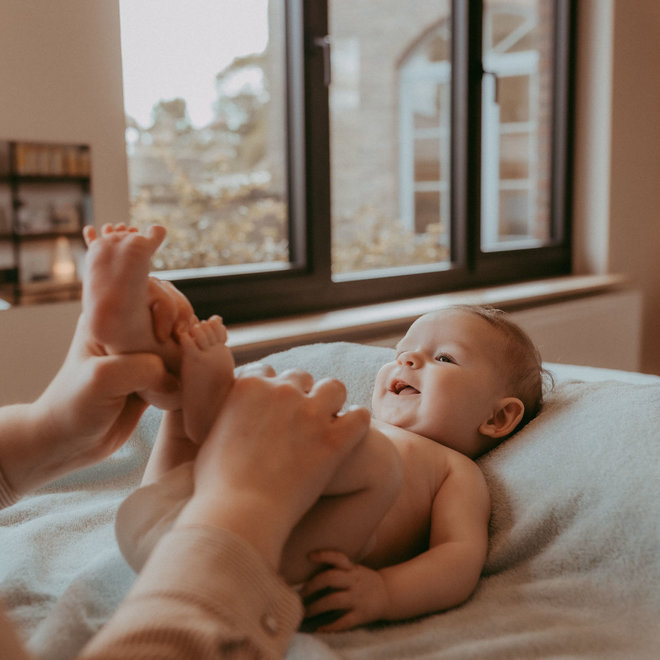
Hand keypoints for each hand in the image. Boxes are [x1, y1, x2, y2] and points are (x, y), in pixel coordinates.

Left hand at [14, 314, 177, 492]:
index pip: (153, 292)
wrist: (67, 443)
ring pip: (181, 339)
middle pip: (174, 311)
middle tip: (181, 349)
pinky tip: (184, 383)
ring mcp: (142, 353)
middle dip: (184, 328)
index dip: (168, 307)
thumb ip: (144, 368)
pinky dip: (189, 371)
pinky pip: (182, 365)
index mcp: (110, 318)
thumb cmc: (74, 407)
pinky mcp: (154, 376)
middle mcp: (128, 330)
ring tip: (183, 369)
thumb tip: (174, 378)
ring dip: (189, 351)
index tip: (166, 334)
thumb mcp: (105, 379)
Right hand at [176, 371, 370, 569]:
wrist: (238, 513)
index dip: (271, 390)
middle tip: (300, 421)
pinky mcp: (333, 439)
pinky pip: (359, 417)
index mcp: (248, 386)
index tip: (274, 408)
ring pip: (334, 388)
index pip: (267, 372)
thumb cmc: (216, 485)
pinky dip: (356, 423)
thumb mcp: (210, 437)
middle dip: (301, 395)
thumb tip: (232, 417)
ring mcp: (310, 413)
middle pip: (300, 377)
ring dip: (332, 402)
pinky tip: (349, 437)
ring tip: (329, 422)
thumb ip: (226, 416)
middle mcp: (281, 391)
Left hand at [302, 550, 389, 630]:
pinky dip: (331, 626)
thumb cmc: (363, 581)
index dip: (324, 555)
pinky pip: (344, 621)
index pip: (338, 558)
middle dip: (312, 585)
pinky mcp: (361, 615)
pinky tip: (320, 629)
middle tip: (301, 593)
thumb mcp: (354, 569)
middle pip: (331, 578)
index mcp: (352, 569)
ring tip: (305, 612)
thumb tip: (308, 568)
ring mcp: (358, 598)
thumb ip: (337, 569)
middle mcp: (354, 581)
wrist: (388, 595)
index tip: (309, 556)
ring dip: (316, 606)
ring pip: (334, 600)